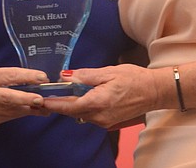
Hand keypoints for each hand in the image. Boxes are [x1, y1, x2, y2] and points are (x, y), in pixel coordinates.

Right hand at [0, 67, 51, 126]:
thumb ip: (16, 78)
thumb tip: (41, 82)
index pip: (10, 75)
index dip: (28, 76)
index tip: (42, 78)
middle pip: (7, 97)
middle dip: (25, 98)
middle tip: (40, 100)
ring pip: (12, 110)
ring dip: (29, 108)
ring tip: (42, 106)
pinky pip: (11, 117)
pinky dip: (23, 113)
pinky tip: (32, 110)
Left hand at [39, 64, 164, 128]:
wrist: (155, 91)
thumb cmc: (135, 79)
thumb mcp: (109, 72)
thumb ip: (85, 76)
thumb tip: (66, 76)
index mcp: (97, 102)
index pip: (68, 106)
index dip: (52, 103)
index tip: (40, 99)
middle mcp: (99, 116)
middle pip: (72, 112)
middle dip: (60, 103)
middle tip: (48, 94)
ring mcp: (104, 122)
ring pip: (80, 115)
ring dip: (72, 105)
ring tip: (66, 93)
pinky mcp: (109, 123)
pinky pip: (90, 116)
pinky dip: (83, 108)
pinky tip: (85, 97)